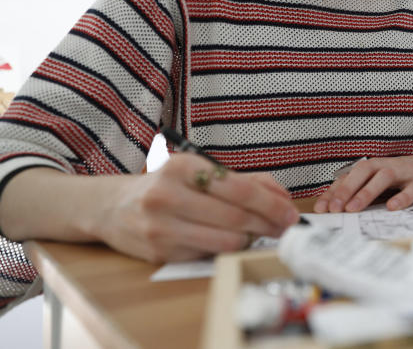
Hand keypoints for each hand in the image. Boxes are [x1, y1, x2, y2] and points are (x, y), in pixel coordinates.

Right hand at [94, 154, 300, 262]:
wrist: (113, 207)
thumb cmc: (168, 186)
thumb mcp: (199, 170)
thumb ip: (244, 180)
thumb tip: (282, 196)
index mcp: (182, 167)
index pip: (240, 189)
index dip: (271, 204)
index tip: (290, 213)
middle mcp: (168, 196)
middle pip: (236, 217)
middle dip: (269, 224)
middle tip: (286, 227)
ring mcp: (161, 227)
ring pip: (225, 241)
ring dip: (251, 239)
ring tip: (261, 233)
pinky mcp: (159, 253)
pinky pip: (208, 254)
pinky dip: (227, 249)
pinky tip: (232, 240)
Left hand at [312, 153, 412, 213]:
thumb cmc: (405, 177)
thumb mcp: (382, 182)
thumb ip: (363, 191)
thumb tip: (337, 207)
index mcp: (374, 167)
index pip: (349, 177)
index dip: (334, 191)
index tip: (320, 208)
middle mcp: (386, 167)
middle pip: (362, 172)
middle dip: (346, 190)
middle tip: (333, 209)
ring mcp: (405, 173)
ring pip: (383, 178)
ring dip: (366, 193)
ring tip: (353, 209)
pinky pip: (411, 189)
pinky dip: (401, 198)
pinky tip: (391, 208)